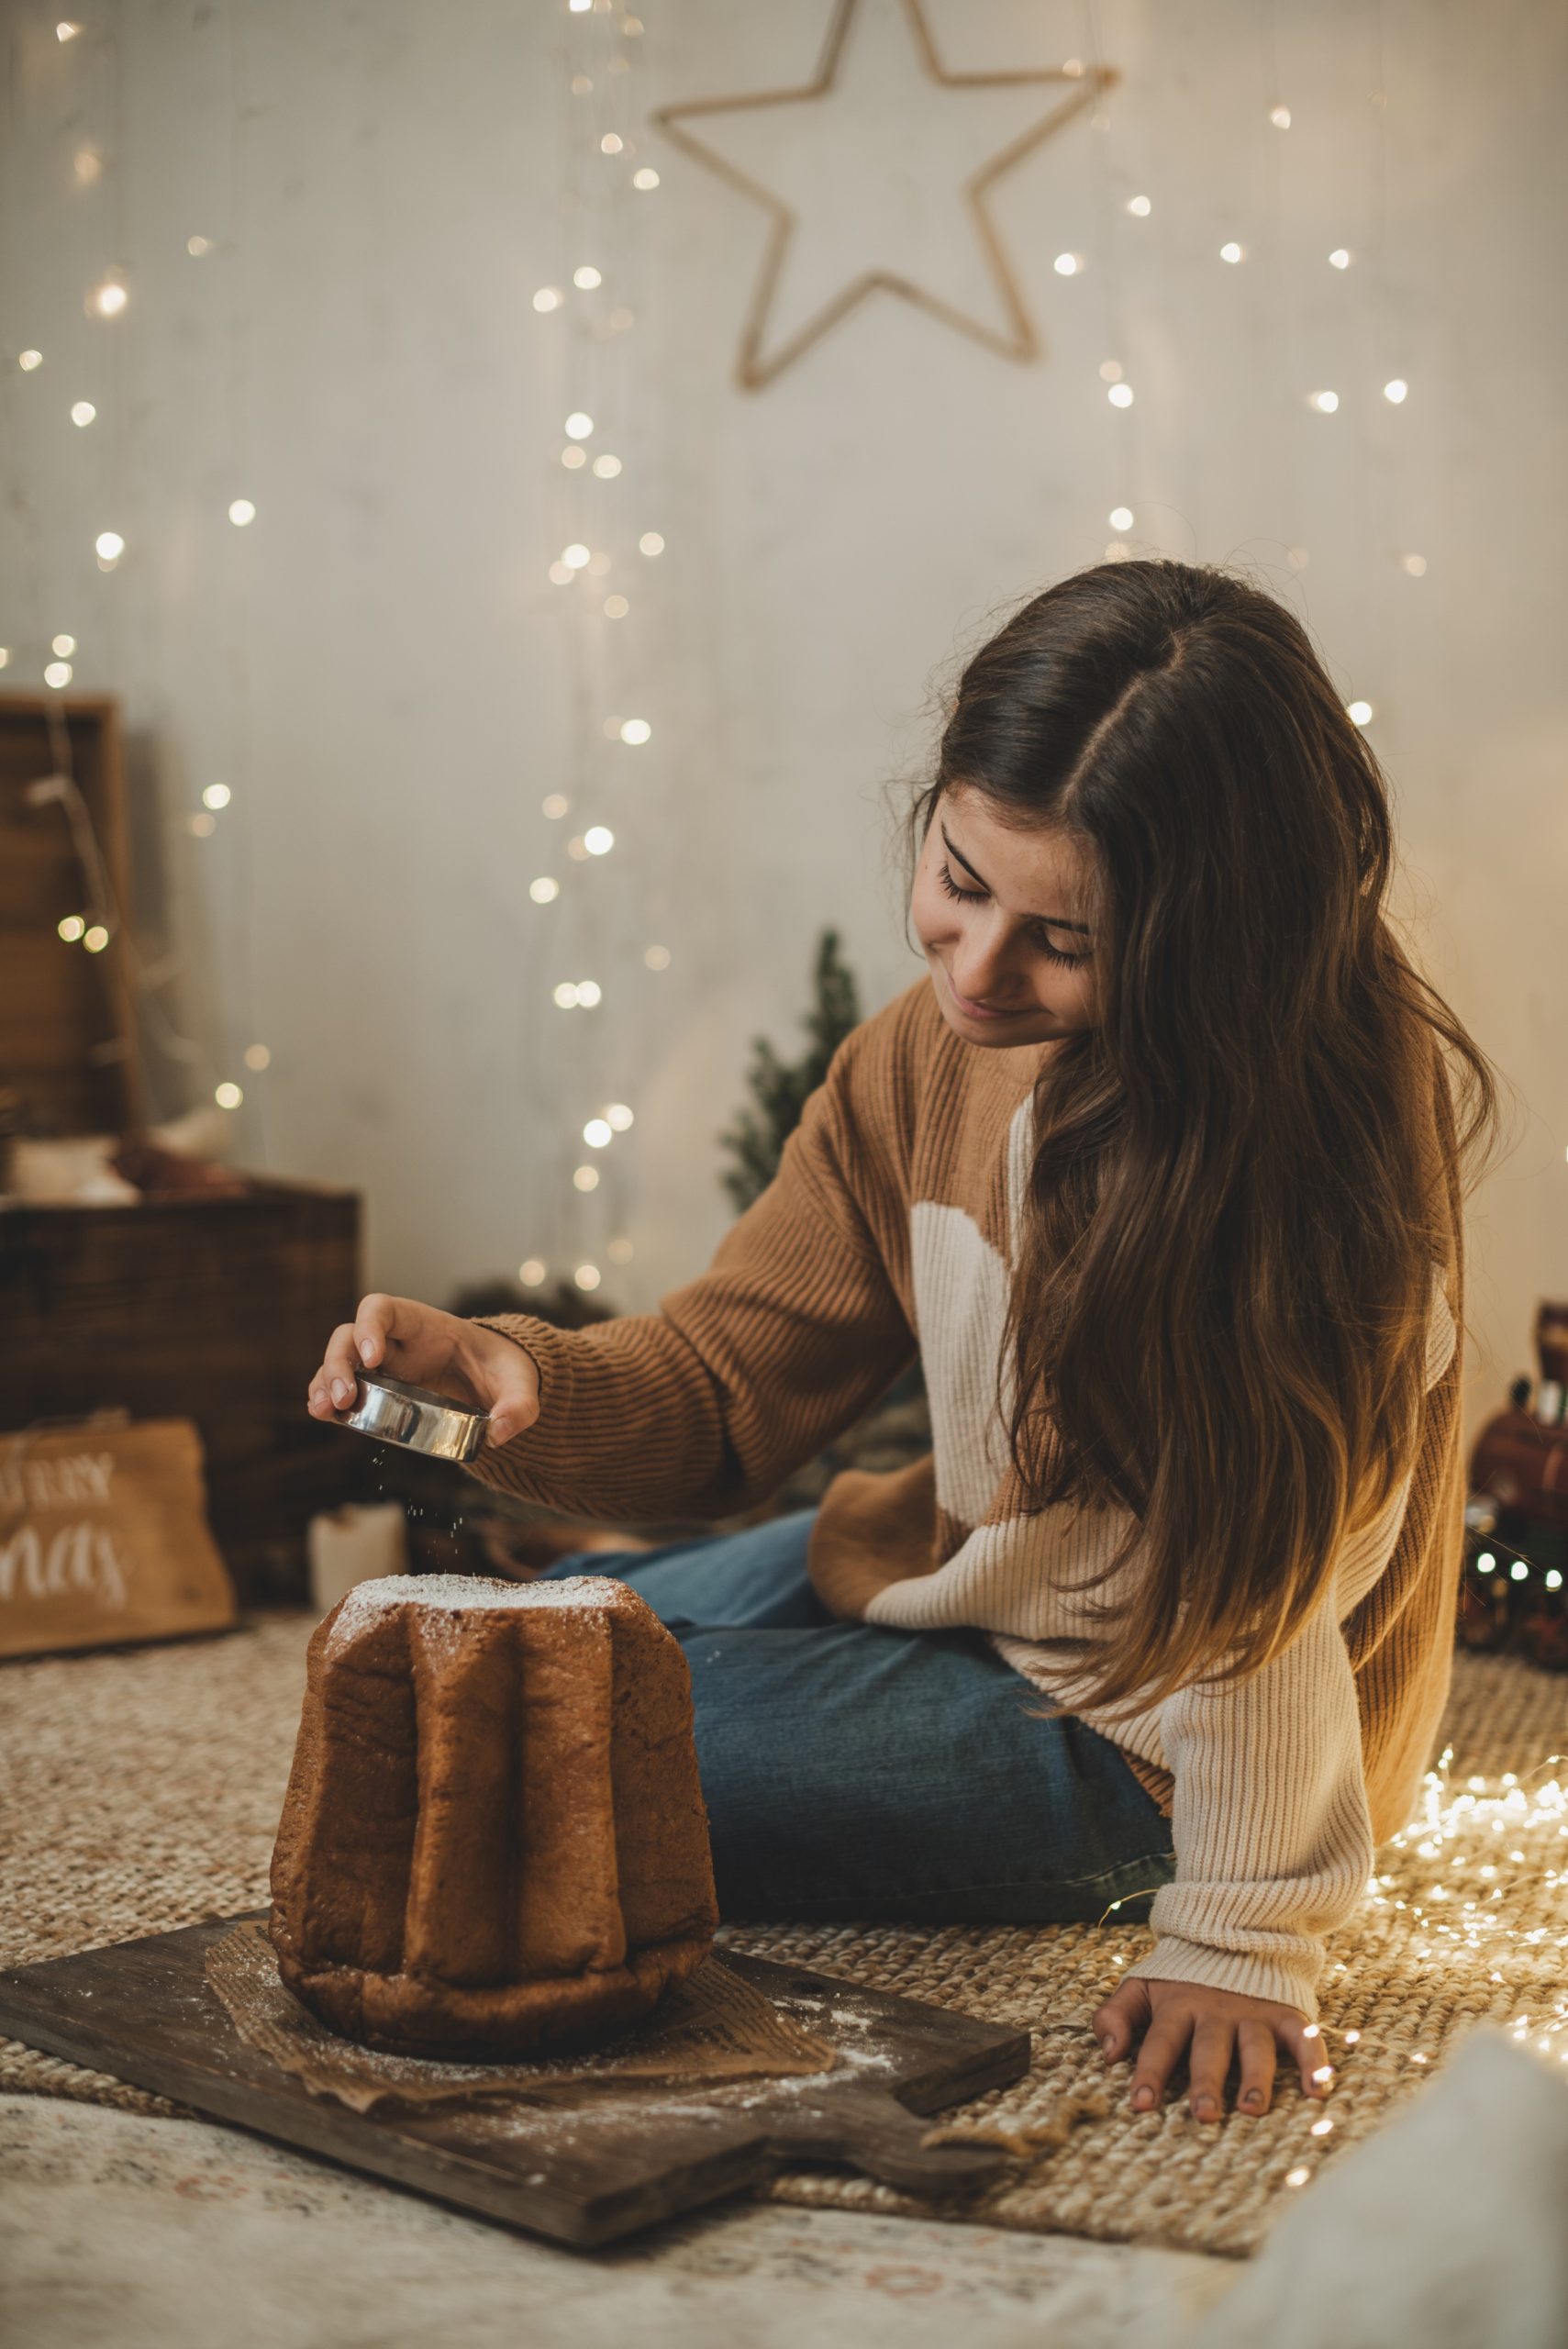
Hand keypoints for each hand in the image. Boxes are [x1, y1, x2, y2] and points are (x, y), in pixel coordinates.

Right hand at [306, 1294, 540, 1447]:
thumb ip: (519, 1405)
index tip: (373, 1357)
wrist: (498, 1382)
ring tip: (324, 1410)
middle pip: (349, 1335)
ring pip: (339, 1362)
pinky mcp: (379, 1391)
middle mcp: (396, 1342)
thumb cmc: (503, 1370)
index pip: (384, 1309)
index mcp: (425, 1325)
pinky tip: (325, 1416)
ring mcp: (383, 1366)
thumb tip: (500, 1434)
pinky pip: (344, 1389)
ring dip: (325, 1382)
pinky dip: (328, 1399)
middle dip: (339, 1362)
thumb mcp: (520, 1383)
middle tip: (344, 1397)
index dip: (370, 1326)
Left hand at [1092, 1975, 1331, 2121]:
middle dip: (1206, 2081)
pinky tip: (1317, 2091)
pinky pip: (1303, 2037)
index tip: (1140, 2104)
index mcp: (1177, 2007)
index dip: (1150, 2071)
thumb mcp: (1141, 1987)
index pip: (1161, 2042)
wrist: (1231, 1933)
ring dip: (1254, 2077)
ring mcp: (1253, 2013)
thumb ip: (1115, 2015)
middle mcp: (1215, 2012)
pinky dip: (1313, 2062)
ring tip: (1251, 2109)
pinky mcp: (1285, 2013)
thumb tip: (1108, 2053)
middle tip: (1203, 2114)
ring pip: (1255, 2047)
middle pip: (1210, 2049)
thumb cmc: (1180, 1979)